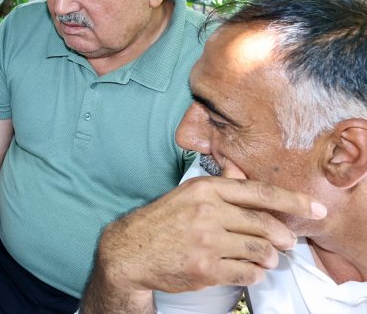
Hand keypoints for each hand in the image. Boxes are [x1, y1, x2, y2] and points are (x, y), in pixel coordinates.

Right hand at [94, 177, 325, 295]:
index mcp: (205, 189)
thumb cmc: (162, 222)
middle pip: (265, 224)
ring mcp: (207, 241)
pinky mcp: (206, 268)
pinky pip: (247, 273)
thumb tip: (239, 170)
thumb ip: (218, 185)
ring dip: (269, 258)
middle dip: (283, 237)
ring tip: (266, 259)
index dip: (292, 201)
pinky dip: (254, 274)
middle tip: (286, 242)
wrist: (130, 251)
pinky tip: (247, 270)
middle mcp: (207, 213)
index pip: (259, 193)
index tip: (314, 209)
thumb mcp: (187, 195)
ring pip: (260, 251)